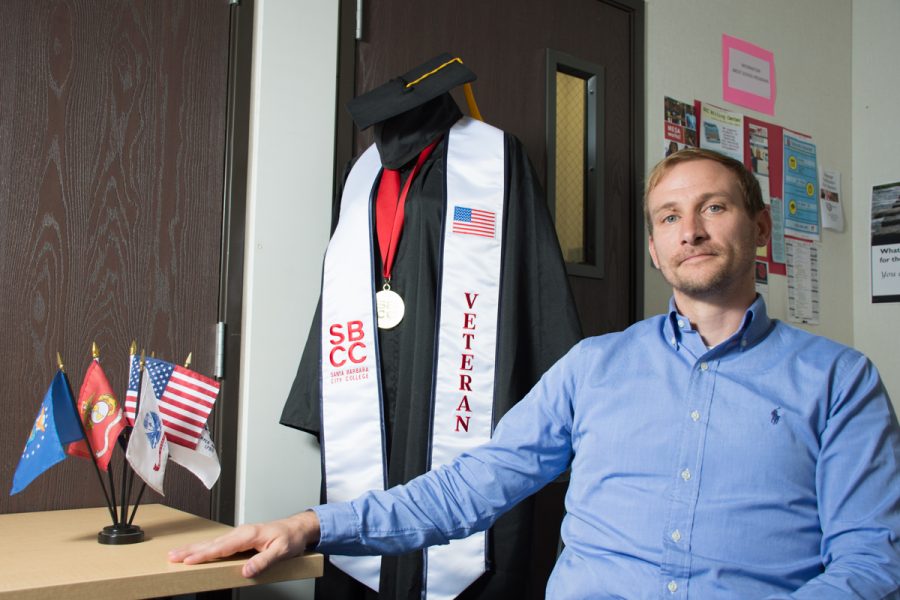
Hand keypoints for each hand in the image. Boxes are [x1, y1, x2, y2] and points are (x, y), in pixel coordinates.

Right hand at [168, 510, 320, 577]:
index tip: (188, 560)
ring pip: (212, 542)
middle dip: (190, 550)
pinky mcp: (240, 538)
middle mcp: (241, 532)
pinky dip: (204, 547)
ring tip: (177, 554)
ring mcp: (239, 534)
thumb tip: (246, 571)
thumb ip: (263, 561)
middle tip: (172, 556)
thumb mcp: (281, 551)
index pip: (222, 547)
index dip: (204, 554)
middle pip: (211, 543)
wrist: (297, 528)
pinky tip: (197, 551)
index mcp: (248, 535)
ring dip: (194, 548)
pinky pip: (218, 543)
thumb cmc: (290, 538)